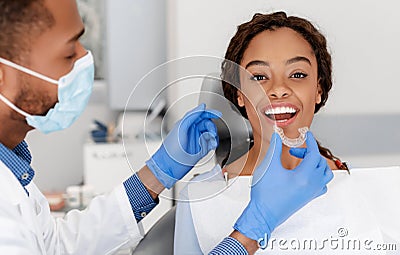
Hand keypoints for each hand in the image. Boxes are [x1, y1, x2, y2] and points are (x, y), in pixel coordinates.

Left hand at [146, 104, 220, 188]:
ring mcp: (197, 140)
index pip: (200, 115)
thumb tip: (202, 106)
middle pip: (207, 124)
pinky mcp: (201, 150)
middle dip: (211, 127)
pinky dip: (213, 143)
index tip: (218, 114)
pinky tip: (211, 146)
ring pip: (210, 133)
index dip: (209, 113)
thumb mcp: (181, 127)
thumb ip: (192, 115)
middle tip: (211, 133)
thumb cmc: (171, 148)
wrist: (170, 167)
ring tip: (210, 141)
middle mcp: (192, 131)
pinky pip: (211, 143)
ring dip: (213, 136)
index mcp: (187, 124)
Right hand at [233, 131, 332, 245]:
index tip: (307, 135)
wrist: (263, 214)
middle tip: (295, 150)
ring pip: (325, 174)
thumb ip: (274, 149)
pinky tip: (306, 174)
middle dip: (309, 152)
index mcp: (304, 176)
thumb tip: (277, 138)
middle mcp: (311, 185)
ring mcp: (311, 192)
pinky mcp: (308, 198)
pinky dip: (318, 176)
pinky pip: (322, 184)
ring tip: (303, 160)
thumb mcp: (268, 167)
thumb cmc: (265, 195)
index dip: (311, 141)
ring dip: (317, 163)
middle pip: (320, 162)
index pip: (314, 153)